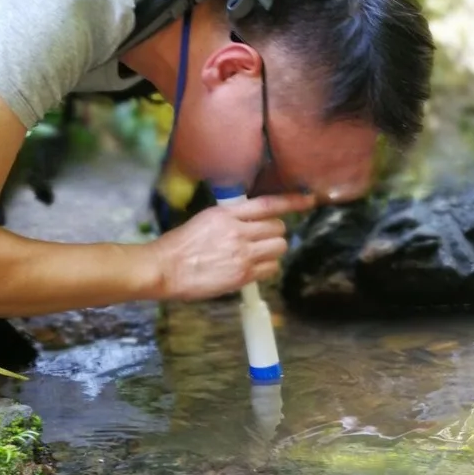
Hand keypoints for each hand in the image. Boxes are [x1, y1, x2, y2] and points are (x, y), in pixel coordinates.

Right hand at [148, 194, 313, 301]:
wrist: (165, 268)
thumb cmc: (179, 245)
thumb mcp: (204, 220)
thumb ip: (230, 218)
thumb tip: (249, 221)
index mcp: (227, 213)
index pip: (268, 204)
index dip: (292, 202)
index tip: (309, 200)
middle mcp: (238, 231)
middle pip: (279, 228)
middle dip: (274, 233)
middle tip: (262, 239)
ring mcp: (242, 254)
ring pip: (278, 248)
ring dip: (272, 250)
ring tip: (257, 254)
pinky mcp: (242, 275)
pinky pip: (271, 269)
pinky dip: (266, 268)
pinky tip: (253, 268)